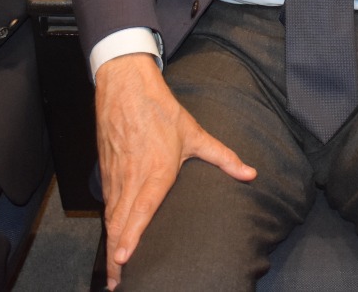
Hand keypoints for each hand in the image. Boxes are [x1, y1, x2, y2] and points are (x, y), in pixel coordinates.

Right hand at [95, 53, 254, 289]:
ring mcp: (116, 176)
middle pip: (120, 224)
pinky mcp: (106, 172)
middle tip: (118, 284)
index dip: (130, 237)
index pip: (140, 210)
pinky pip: (107, 205)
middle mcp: (132, 178)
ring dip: (111, 245)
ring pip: (110, 217)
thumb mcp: (195, 134)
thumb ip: (223, 158)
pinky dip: (108, 226)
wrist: (125, 87)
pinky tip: (112, 240)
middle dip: (118, 257)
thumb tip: (250, 174)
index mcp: (155, 171)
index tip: (124, 258)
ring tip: (115, 272)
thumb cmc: (160, 110)